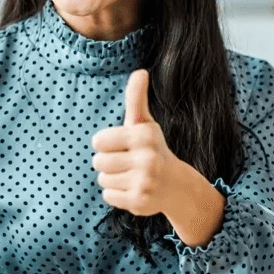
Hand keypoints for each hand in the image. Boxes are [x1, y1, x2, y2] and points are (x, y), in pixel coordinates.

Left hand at [91, 70, 177, 216]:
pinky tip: (133, 190)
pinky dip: (116, 195)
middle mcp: (147, 158)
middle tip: (128, 163)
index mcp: (144, 135)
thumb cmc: (151, 148)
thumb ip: (136, 98)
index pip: (97, 141)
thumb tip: (140, 71)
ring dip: (112, 179)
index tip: (123, 146)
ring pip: (102, 179)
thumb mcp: (144, 123)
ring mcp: (145, 181)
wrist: (175, 185)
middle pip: (97, 161)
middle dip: (108, 162)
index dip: (106, 144)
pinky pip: (108, 196)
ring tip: (131, 175)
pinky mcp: (140, 202)